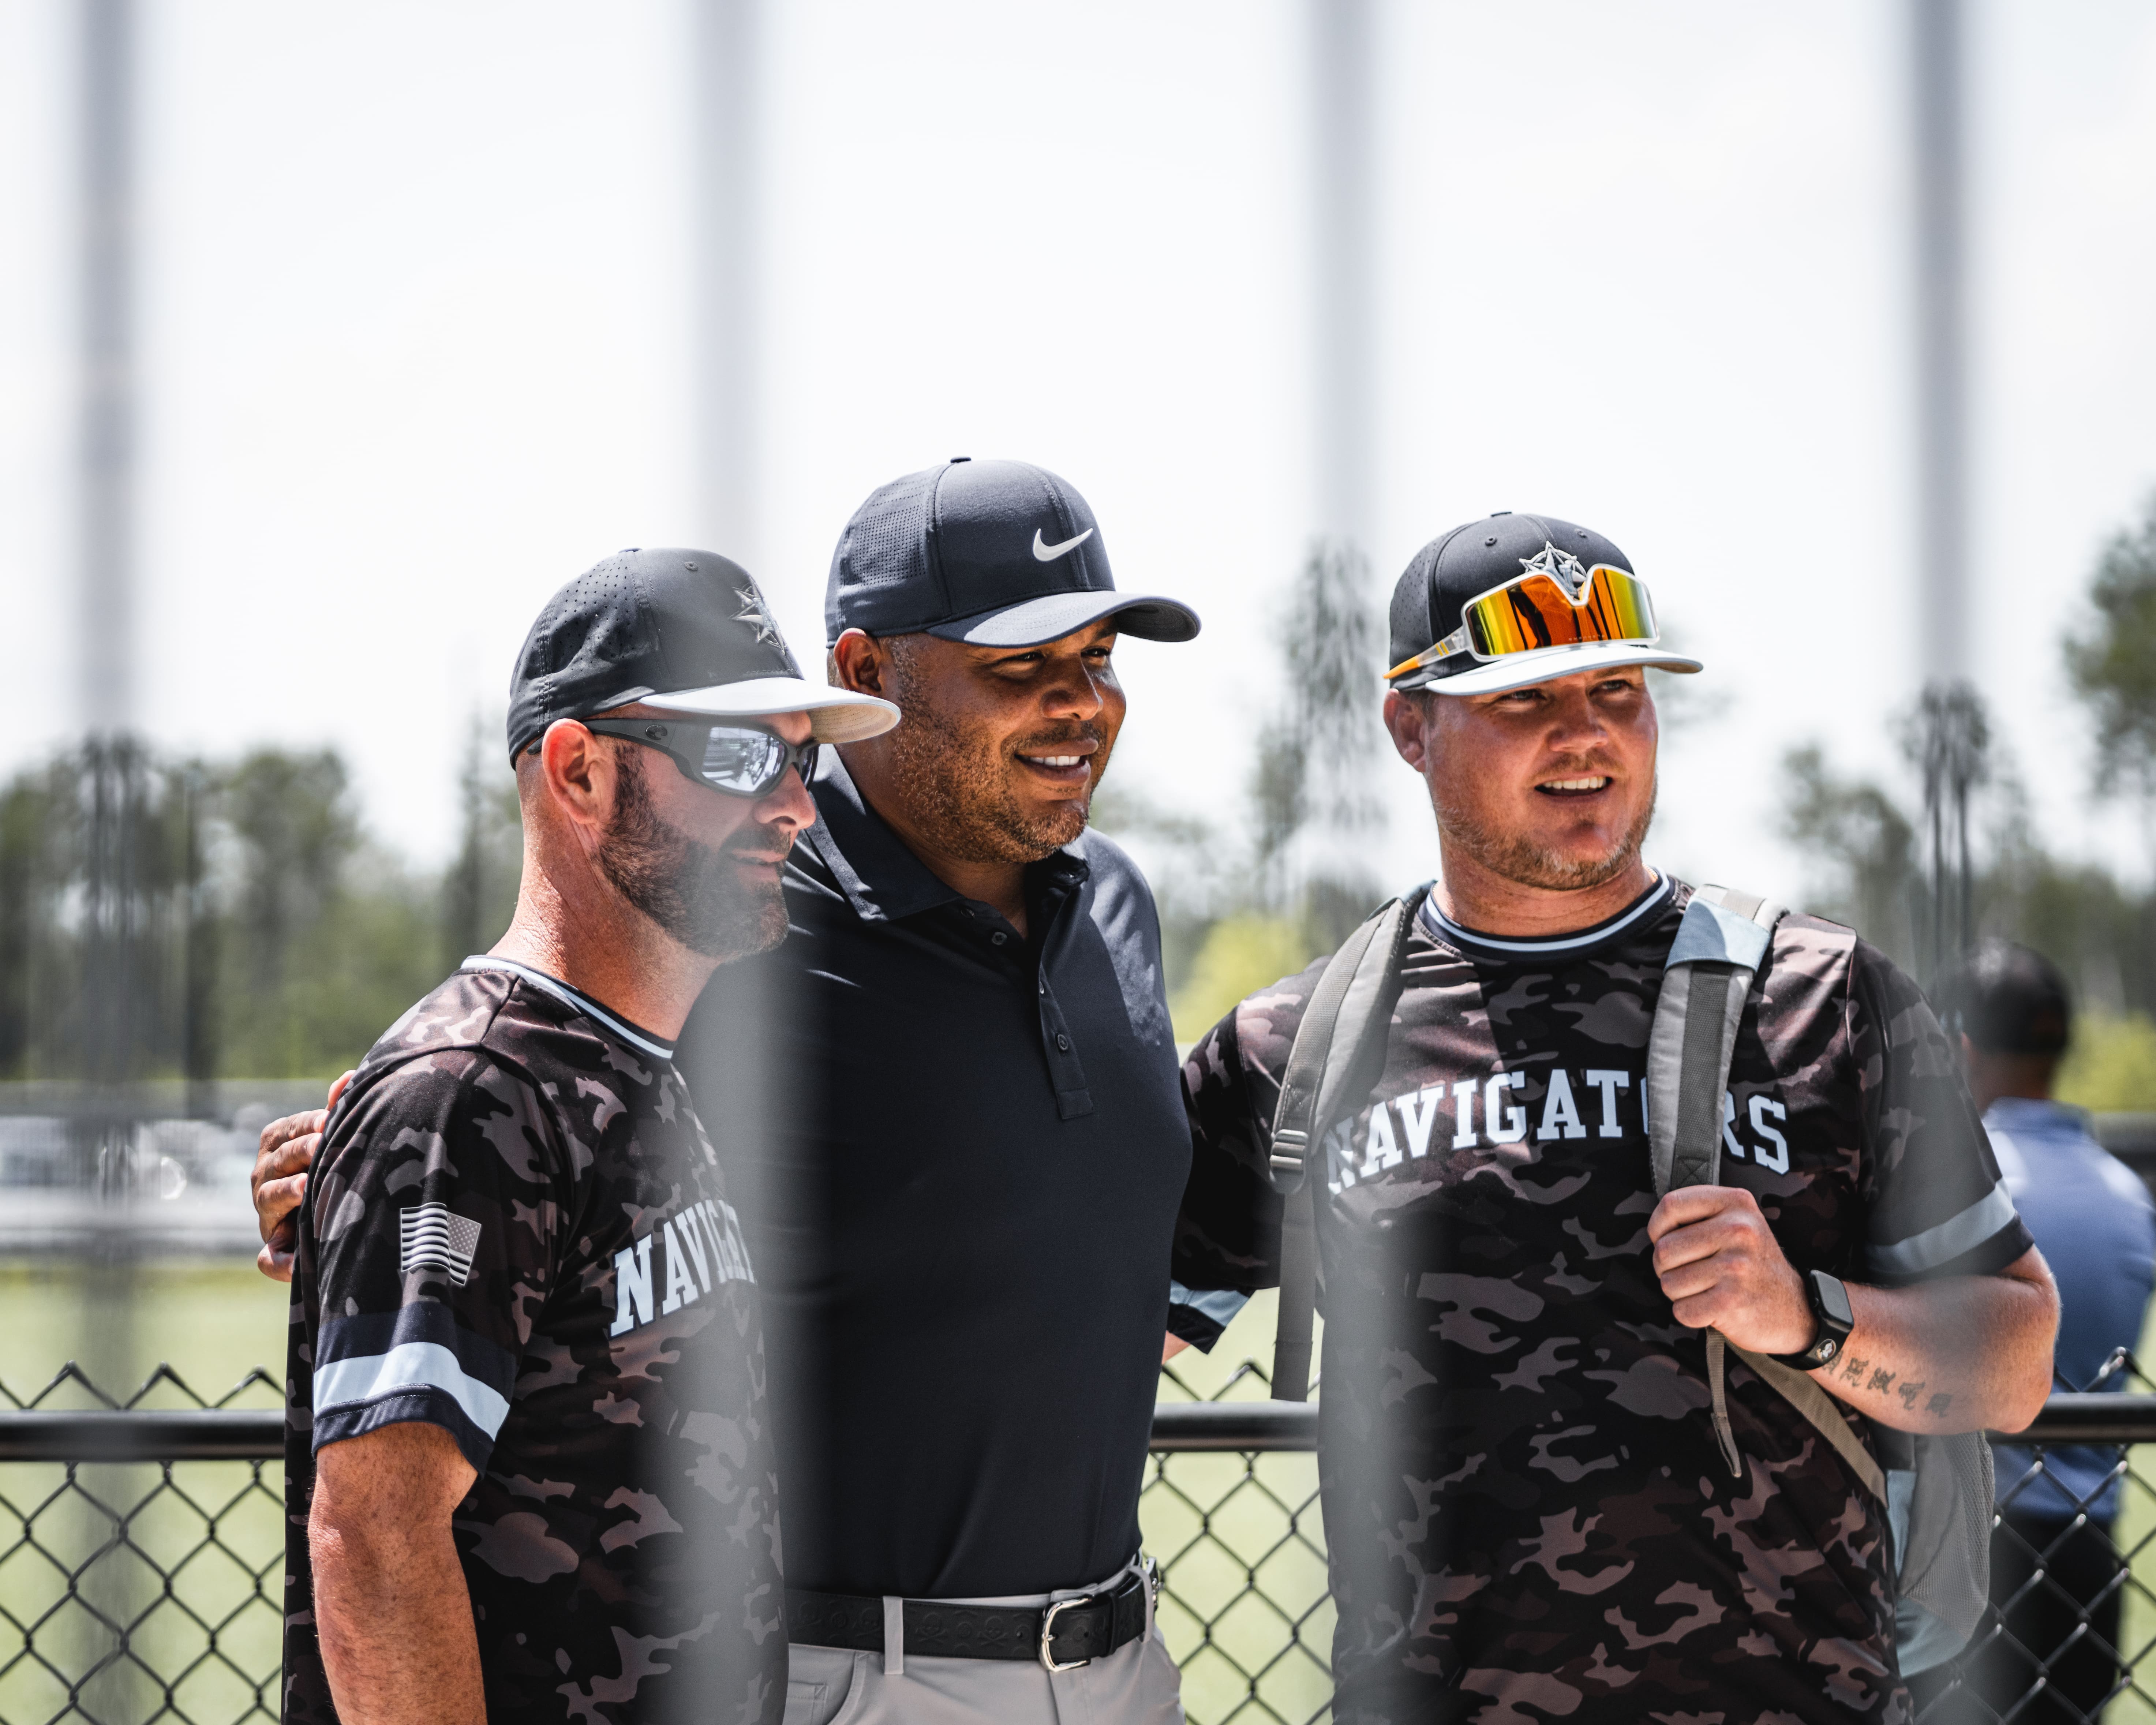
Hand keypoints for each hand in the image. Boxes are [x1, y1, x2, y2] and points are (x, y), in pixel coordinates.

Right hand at [253, 1071, 353, 1281]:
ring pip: (268, 1200)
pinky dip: (279, 1262)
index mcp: (277, 1147)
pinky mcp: (273, 1250)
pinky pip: (269, 1259)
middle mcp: (264, 1178)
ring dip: (286, 1194)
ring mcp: (267, 1214)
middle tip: (322, 1146)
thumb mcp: (333, 1138)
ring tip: (307, 1189)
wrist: (337, 1216)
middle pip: (277, 1162)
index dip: (306, 1125)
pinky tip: (296, 1262)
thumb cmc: (334, 1165)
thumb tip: (349, 1078)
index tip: (328, 1121)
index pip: (286, 1131)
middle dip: (299, 1153)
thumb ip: (336, 1110)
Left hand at [1646, 1186, 1812, 1356]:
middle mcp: (1739, 1230)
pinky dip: (1691, 1314)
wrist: (1794, 1310)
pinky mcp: (1731, 1302)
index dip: (1657, 1228)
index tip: (1666, 1240)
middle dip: (1666, 1267)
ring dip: (1679, 1293)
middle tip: (1691, 1272)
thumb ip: (1700, 1214)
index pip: (1670, 1204)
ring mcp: (1736, 1267)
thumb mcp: (1738, 1222)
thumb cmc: (1752, 1264)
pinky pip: (1682, 1310)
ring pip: (1669, 1282)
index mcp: (1737, 1203)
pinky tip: (1712, 1307)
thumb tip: (1655, 1228)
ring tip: (1705, 1289)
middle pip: (1664, 1249)